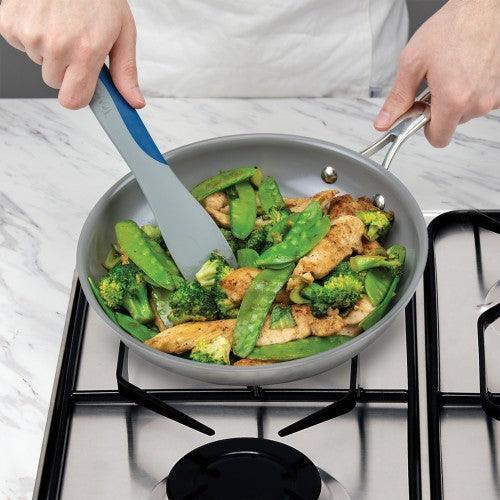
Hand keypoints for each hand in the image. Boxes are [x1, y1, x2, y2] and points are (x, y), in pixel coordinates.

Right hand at [0, 0, 143, 109]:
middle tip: (74, 42)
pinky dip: (30, 34)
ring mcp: (30, 34)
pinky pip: (19, 44)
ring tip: (60, 23)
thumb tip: (134, 101)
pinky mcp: (9, 23)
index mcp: (86, 50)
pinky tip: (43, 17)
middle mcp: (57, 45)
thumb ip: (126, 71)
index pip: (73, 100)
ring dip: (48, 50)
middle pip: (55, 83)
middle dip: (66, 70)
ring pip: (39, 63)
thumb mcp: (122, 32)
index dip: (79, 94)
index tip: (84, 86)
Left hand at [374, 0, 499, 146]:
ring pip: (467, 112)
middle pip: (452, 124)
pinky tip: (467, 69)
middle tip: (434, 82)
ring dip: (457, 98)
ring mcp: (495, 95)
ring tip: (452, 70)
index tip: (421, 115)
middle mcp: (478, 102)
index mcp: (454, 100)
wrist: (486, 5)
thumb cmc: (454, 26)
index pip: (439, 139)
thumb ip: (398, 98)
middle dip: (440, 109)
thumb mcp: (412, 62)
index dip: (426, 129)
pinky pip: (482, 99)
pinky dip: (473, 89)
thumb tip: (384, 122)